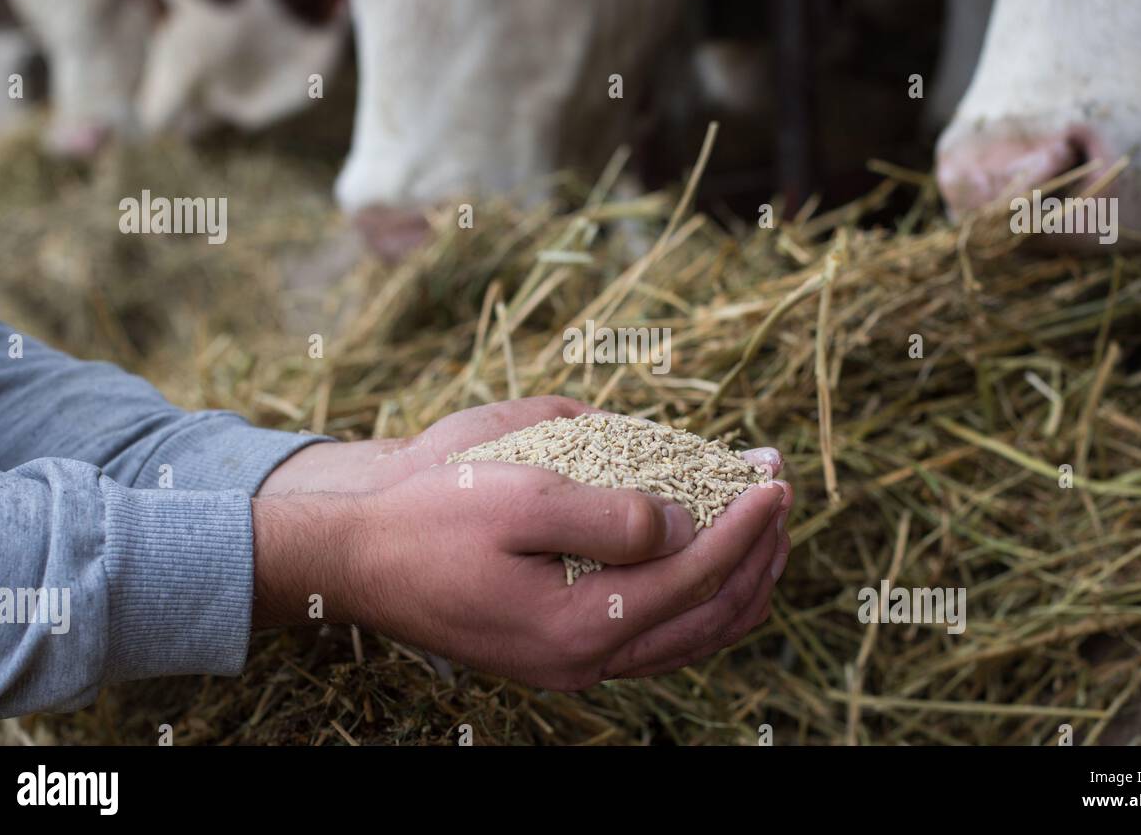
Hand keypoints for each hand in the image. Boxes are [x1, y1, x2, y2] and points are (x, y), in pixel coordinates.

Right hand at [251, 408, 791, 689]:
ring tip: (762, 526)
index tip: (774, 478)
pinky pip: (655, 639)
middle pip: (708, 618)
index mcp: (578, 625)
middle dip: (757, 553)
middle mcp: (584, 660)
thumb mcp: (520, 497)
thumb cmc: (430, 517)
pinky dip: (697, 601)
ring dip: (737, 582)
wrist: (359, 560)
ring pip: (689, 638)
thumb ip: (611, 515)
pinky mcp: (560, 651)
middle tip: (780, 494)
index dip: (744, 524)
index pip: (695, 576)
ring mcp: (572, 663)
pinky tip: (706, 563)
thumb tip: (684, 524)